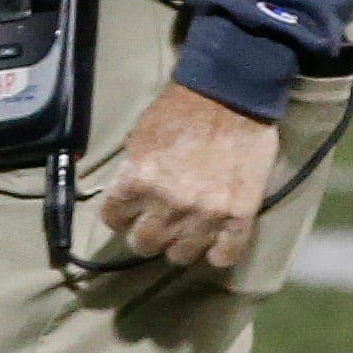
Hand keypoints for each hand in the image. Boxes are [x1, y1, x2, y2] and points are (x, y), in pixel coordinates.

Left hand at [100, 82, 278, 268]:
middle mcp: (169, 204)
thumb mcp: (140, 136)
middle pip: (145, 244)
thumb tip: (127, 195)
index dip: (117, 216)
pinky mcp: (239, 217)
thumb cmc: (180, 110)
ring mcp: (206, 215)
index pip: (113, 217)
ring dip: (177, 245)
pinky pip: (224, 257)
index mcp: (139, 180)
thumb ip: (133, 171)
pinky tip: (211, 245)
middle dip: (144, 235)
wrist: (229, 96)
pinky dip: (216, 254)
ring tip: (181, 233)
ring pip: (180, 256)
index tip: (123, 215)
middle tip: (151, 225)